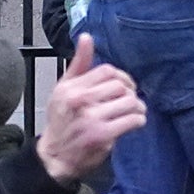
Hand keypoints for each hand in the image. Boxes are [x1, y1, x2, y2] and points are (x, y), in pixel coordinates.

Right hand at [35, 35, 147, 183]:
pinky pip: (131, 120)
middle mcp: (80, 100)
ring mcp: (92, 118)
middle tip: (130, 100)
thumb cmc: (61, 121)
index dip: (121, 77)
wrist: (55, 157)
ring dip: (138, 106)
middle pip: (120, 86)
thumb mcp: (63, 89)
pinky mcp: (103, 135)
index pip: (107, 71)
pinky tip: (135, 122)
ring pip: (129, 101)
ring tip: (136, 111)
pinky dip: (138, 120)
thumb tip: (86, 37)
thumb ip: (78, 64)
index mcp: (71, 87)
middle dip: (130, 92)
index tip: (124, 86)